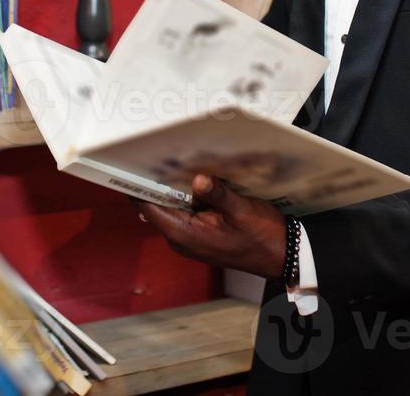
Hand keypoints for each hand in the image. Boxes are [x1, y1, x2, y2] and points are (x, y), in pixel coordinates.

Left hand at [134, 174, 286, 279]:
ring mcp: (190, 237)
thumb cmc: (261, 236)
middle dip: (156, 182)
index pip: (148, 208)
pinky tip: (192, 177)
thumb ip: (217, 194)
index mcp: (184, 234)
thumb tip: (197, 178)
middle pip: (157, 206)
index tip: (130, 165)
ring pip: (171, 207)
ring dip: (173, 188)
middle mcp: (181, 238)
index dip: (137, 187)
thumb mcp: (241, 210)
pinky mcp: (199, 234)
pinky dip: (186, 196)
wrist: (279, 256)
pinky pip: (184, 211)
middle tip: (155, 153)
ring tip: (173, 159)